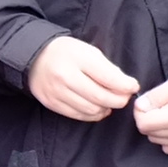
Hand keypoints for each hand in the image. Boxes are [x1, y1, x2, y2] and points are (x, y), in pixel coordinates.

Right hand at [26, 34, 141, 120]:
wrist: (35, 57)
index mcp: (78, 59)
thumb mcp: (88, 51)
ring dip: (106, 108)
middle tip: (124, 97)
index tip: (133, 86)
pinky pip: (78, 115)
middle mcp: (65, 77)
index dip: (126, 86)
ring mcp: (57, 92)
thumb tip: (126, 86)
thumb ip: (107, 68)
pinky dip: (92, 114)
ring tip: (110, 102)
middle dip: (119, 100)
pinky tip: (98, 108)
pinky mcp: (52, 103)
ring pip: (91, 109)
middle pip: (101, 97)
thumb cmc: (67, 53)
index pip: (109, 78)